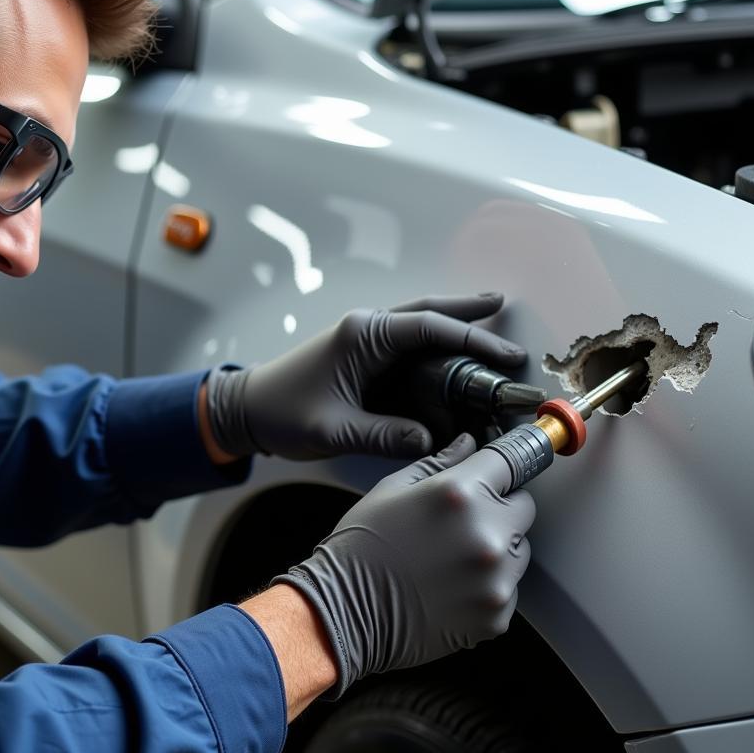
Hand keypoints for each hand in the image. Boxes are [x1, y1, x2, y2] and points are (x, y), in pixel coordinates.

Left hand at [205, 293, 524, 460]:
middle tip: (505, 311)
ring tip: (492, 328)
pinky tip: (457, 360)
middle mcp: (366, 329)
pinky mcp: (363, 357)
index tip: (504, 353)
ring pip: (420, 325)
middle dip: (468, 314)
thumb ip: (383, 435)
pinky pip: (408, 347)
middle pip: (428, 313)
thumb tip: (431, 441)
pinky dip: (435, 348)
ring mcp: (365, 340)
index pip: (427, 327)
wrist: (248, 410)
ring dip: (453, 326)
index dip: (470, 338)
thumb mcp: (334, 429)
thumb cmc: (283, 414)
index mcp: (362, 336)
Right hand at [273, 433, 534, 698]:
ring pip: (518, 551)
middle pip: (523, 508)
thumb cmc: (360, 549)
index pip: (509, 463)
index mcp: (460, 494)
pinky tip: (450, 588)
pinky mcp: (497, 615)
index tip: (501, 472)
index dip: (501, 467)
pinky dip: (487, 588)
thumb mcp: (392, 490)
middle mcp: (486, 534)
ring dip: (496, 550)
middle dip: (499, 510)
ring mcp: (496, 579)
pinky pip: (508, 590)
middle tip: (460, 524)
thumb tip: (468, 444)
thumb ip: (438, 464)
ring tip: (450, 560)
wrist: (343, 613)